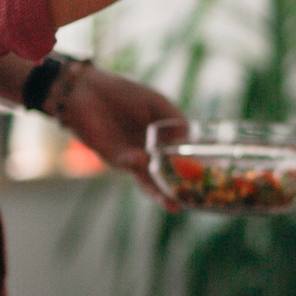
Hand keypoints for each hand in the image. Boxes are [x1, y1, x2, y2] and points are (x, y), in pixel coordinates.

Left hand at [53, 66, 182, 198]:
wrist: (87, 90)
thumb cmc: (122, 94)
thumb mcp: (157, 103)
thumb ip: (176, 120)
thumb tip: (190, 140)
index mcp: (159, 143)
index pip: (178, 163)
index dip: (191, 174)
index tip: (207, 182)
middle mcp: (146, 155)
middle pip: (163, 180)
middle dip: (175, 194)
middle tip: (188, 204)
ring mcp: (129, 159)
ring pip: (146, 181)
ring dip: (158, 193)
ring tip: (172, 203)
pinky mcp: (111, 156)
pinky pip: (126, 164)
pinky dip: (135, 163)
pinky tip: (142, 159)